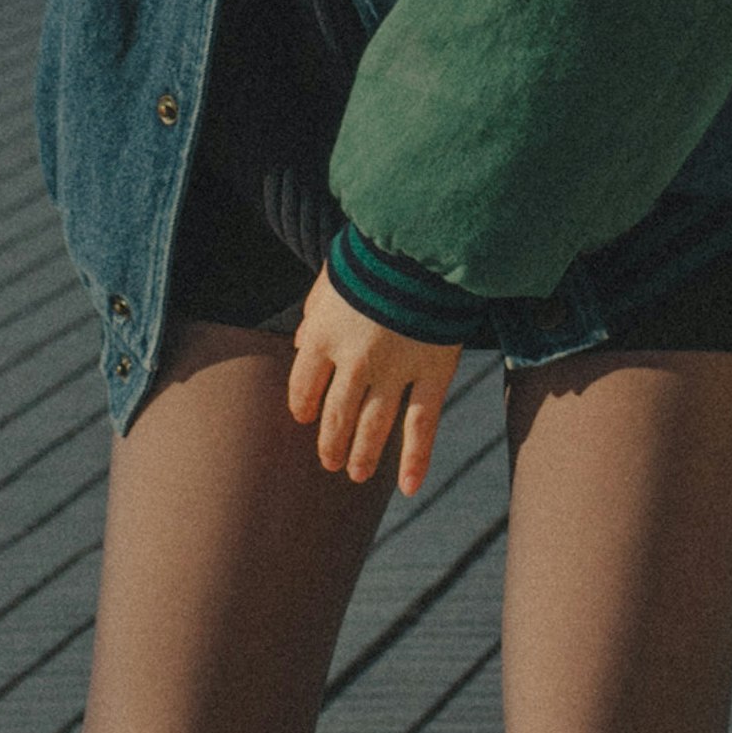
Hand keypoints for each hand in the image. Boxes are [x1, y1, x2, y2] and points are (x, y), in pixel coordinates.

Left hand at [289, 272, 458, 494]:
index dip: (303, 406)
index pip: (303, 385)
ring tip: (355, 473)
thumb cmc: (375, 253)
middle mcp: (353, 362)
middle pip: (336, 415)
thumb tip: (300, 340)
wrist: (422, 244)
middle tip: (329, 461)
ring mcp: (394, 373)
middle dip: (330, 443)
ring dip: (362, 455)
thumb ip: (315, 309)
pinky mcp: (432, 375)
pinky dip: (416, 460)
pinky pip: (421, 426)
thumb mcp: (331, 275)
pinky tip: (407, 488)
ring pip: (373, 427)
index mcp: (323, 336)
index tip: (306, 418)